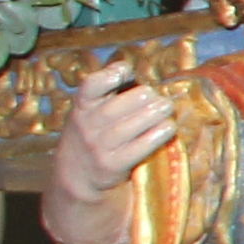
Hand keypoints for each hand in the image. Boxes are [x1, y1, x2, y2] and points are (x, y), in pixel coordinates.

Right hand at [51, 67, 177, 201]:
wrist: (75, 175)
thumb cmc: (91, 133)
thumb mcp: (89, 110)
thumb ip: (105, 91)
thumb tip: (127, 69)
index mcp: (81, 107)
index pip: (89, 88)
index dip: (107, 77)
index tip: (126, 71)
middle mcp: (86, 127)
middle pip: (113, 109)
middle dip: (141, 98)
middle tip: (159, 97)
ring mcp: (99, 147)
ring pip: (127, 128)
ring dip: (152, 115)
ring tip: (167, 107)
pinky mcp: (113, 165)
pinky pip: (137, 149)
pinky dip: (156, 136)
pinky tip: (168, 128)